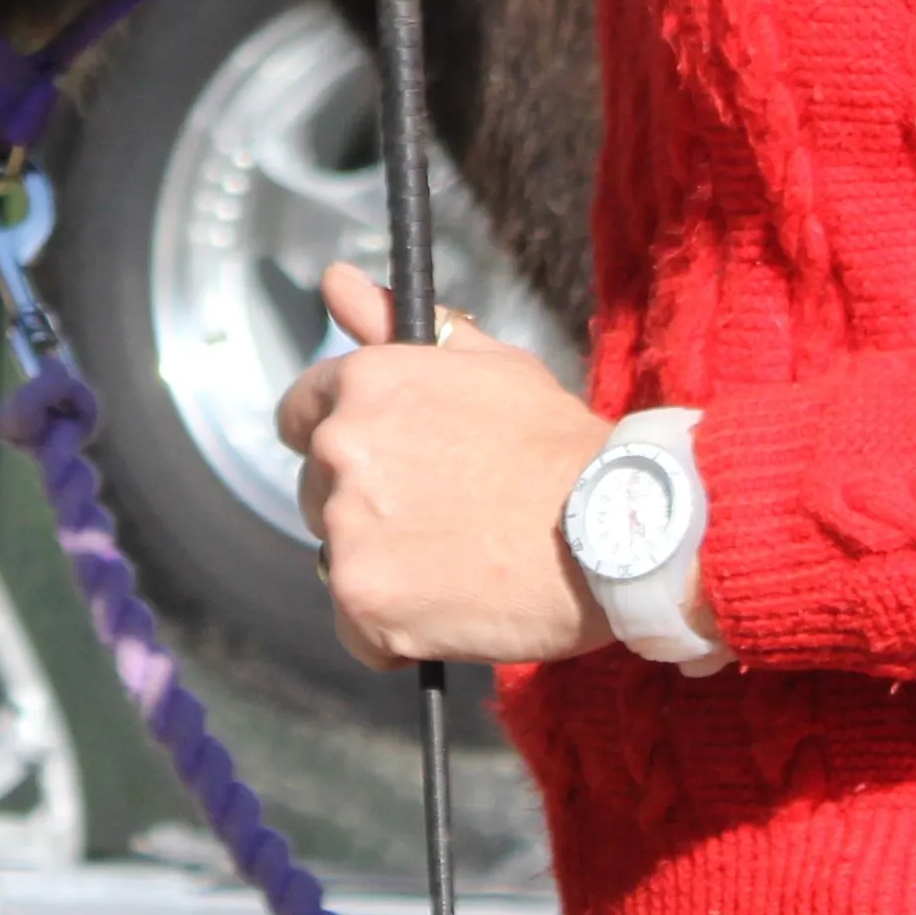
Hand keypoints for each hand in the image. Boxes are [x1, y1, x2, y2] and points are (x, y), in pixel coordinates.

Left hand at [271, 262, 614, 669]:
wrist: (616, 530)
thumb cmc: (559, 446)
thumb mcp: (488, 364)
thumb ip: (398, 325)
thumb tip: (334, 281)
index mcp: (364, 385)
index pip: (299, 416)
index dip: (339, 445)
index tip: (381, 469)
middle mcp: (340, 448)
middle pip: (317, 493)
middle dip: (367, 510)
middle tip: (445, 522)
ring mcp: (346, 527)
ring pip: (337, 560)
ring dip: (384, 569)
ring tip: (459, 566)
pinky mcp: (363, 599)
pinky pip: (358, 630)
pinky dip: (395, 633)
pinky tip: (453, 612)